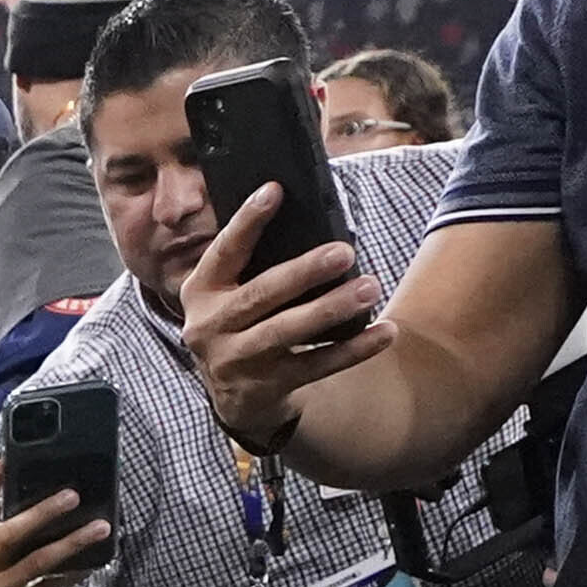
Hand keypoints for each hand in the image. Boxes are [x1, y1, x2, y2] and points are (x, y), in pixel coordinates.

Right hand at [177, 183, 389, 453]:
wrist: (233, 397)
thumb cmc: (242, 325)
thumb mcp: (230, 295)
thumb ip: (253, 265)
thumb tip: (312, 219)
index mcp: (202, 291)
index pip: (225, 251)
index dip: (247, 221)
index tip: (275, 190)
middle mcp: (210, 326)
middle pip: (260, 295)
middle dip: (303, 272)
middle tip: (344, 251)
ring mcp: (235, 360)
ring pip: (286, 331)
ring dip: (330, 309)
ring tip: (369, 288)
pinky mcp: (265, 388)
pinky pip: (315, 367)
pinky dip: (353, 350)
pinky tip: (384, 332)